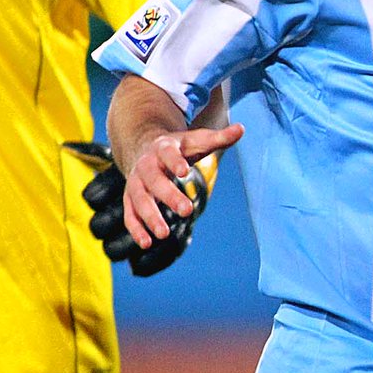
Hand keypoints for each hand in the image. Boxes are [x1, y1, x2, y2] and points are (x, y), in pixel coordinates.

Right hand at [122, 123, 243, 249]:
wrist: (145, 147)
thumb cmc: (179, 147)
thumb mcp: (197, 140)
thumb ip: (219, 138)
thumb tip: (242, 129)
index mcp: (163, 148)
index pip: (168, 154)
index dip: (175, 161)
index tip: (184, 171)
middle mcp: (146, 165)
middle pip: (154, 180)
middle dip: (168, 195)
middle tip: (187, 211)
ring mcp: (136, 182)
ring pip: (138, 199)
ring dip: (149, 217)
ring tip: (164, 234)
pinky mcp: (130, 198)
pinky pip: (129, 214)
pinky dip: (135, 228)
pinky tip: (146, 243)